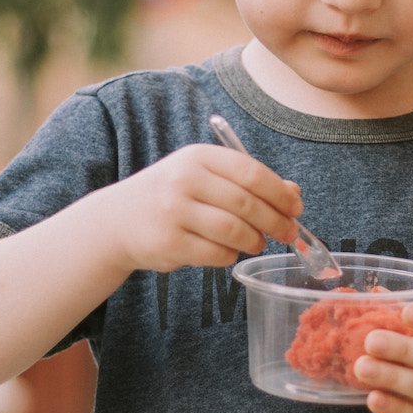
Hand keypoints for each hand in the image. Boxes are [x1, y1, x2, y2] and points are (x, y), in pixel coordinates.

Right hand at [106, 143, 303, 274]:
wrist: (117, 220)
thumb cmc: (171, 195)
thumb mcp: (205, 177)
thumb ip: (247, 182)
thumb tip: (294, 194)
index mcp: (199, 157)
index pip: (251, 172)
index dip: (280, 193)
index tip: (296, 207)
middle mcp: (184, 180)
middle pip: (246, 203)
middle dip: (275, 221)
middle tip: (289, 232)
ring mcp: (174, 212)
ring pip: (234, 230)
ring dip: (254, 240)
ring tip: (257, 242)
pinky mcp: (168, 243)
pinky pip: (216, 253)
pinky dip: (230, 255)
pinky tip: (229, 251)